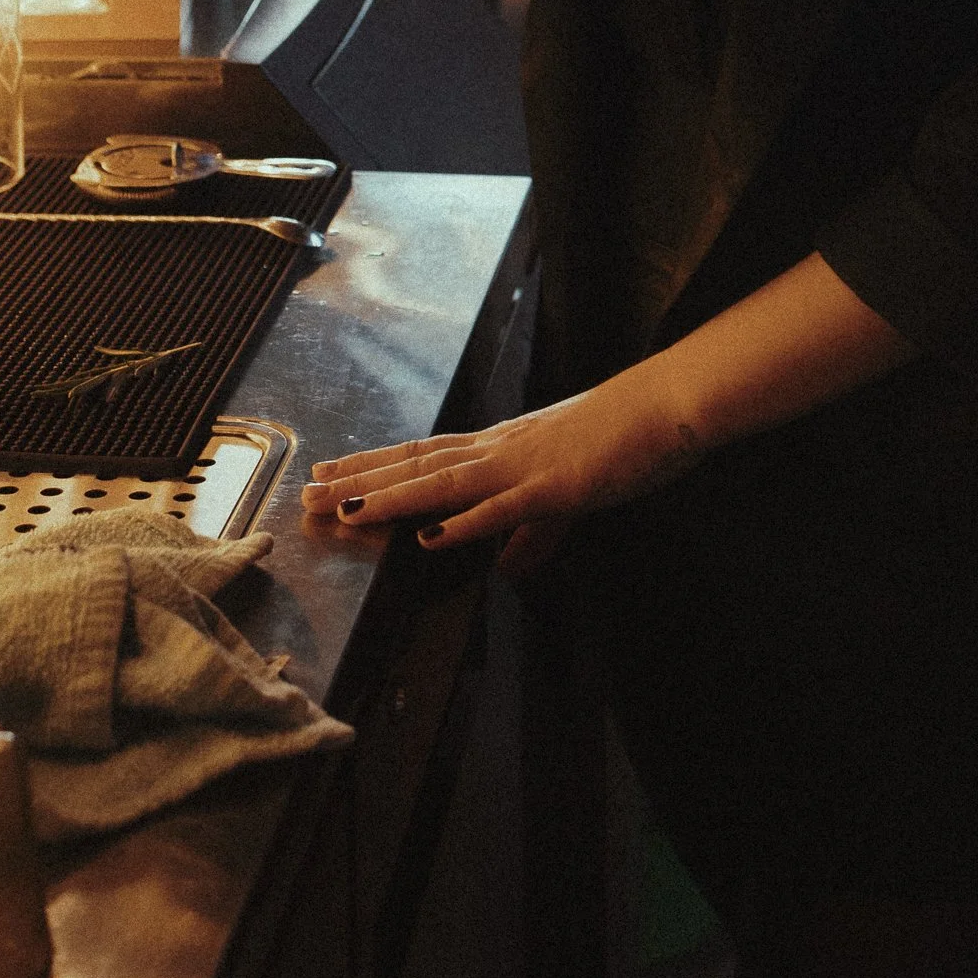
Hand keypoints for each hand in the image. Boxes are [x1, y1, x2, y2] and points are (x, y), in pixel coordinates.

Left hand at [302, 377, 706, 577]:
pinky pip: (504, 507)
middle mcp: (501, 449)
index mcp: (502, 447)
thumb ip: (532, 533)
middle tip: (311, 494)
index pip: (425, 456)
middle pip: (418, 465)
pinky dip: (466, 523)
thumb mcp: (567, 494)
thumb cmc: (620, 440)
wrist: (666, 408)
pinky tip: (433, 537)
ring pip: (446, 482)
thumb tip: (506, 570)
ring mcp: (525, 465)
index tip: (331, 474)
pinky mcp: (556, 485)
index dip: (376, 467)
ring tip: (348, 511)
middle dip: (362, 481)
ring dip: (394, 499)